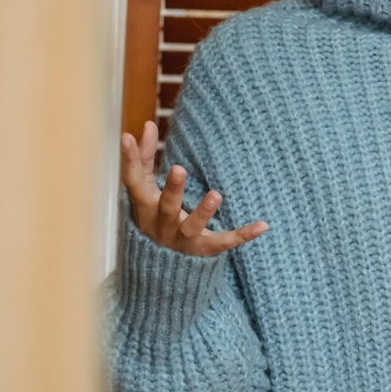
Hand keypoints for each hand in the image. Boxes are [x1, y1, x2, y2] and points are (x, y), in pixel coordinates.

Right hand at [120, 120, 266, 256]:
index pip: (133, 183)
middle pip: (165, 208)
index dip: (129, 160)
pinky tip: (263, 225)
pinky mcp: (204, 250)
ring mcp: (182, 241)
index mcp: (144, 207)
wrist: (162, 267)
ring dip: (203, 212)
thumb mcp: (147, 190)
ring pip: (192, 228)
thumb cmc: (156, 215)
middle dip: (172, 190)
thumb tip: (146, 125)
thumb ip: (146, 159)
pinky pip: (224, 243)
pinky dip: (243, 235)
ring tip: (216, 194)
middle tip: (179, 168)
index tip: (127, 137)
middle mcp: (160, 225)